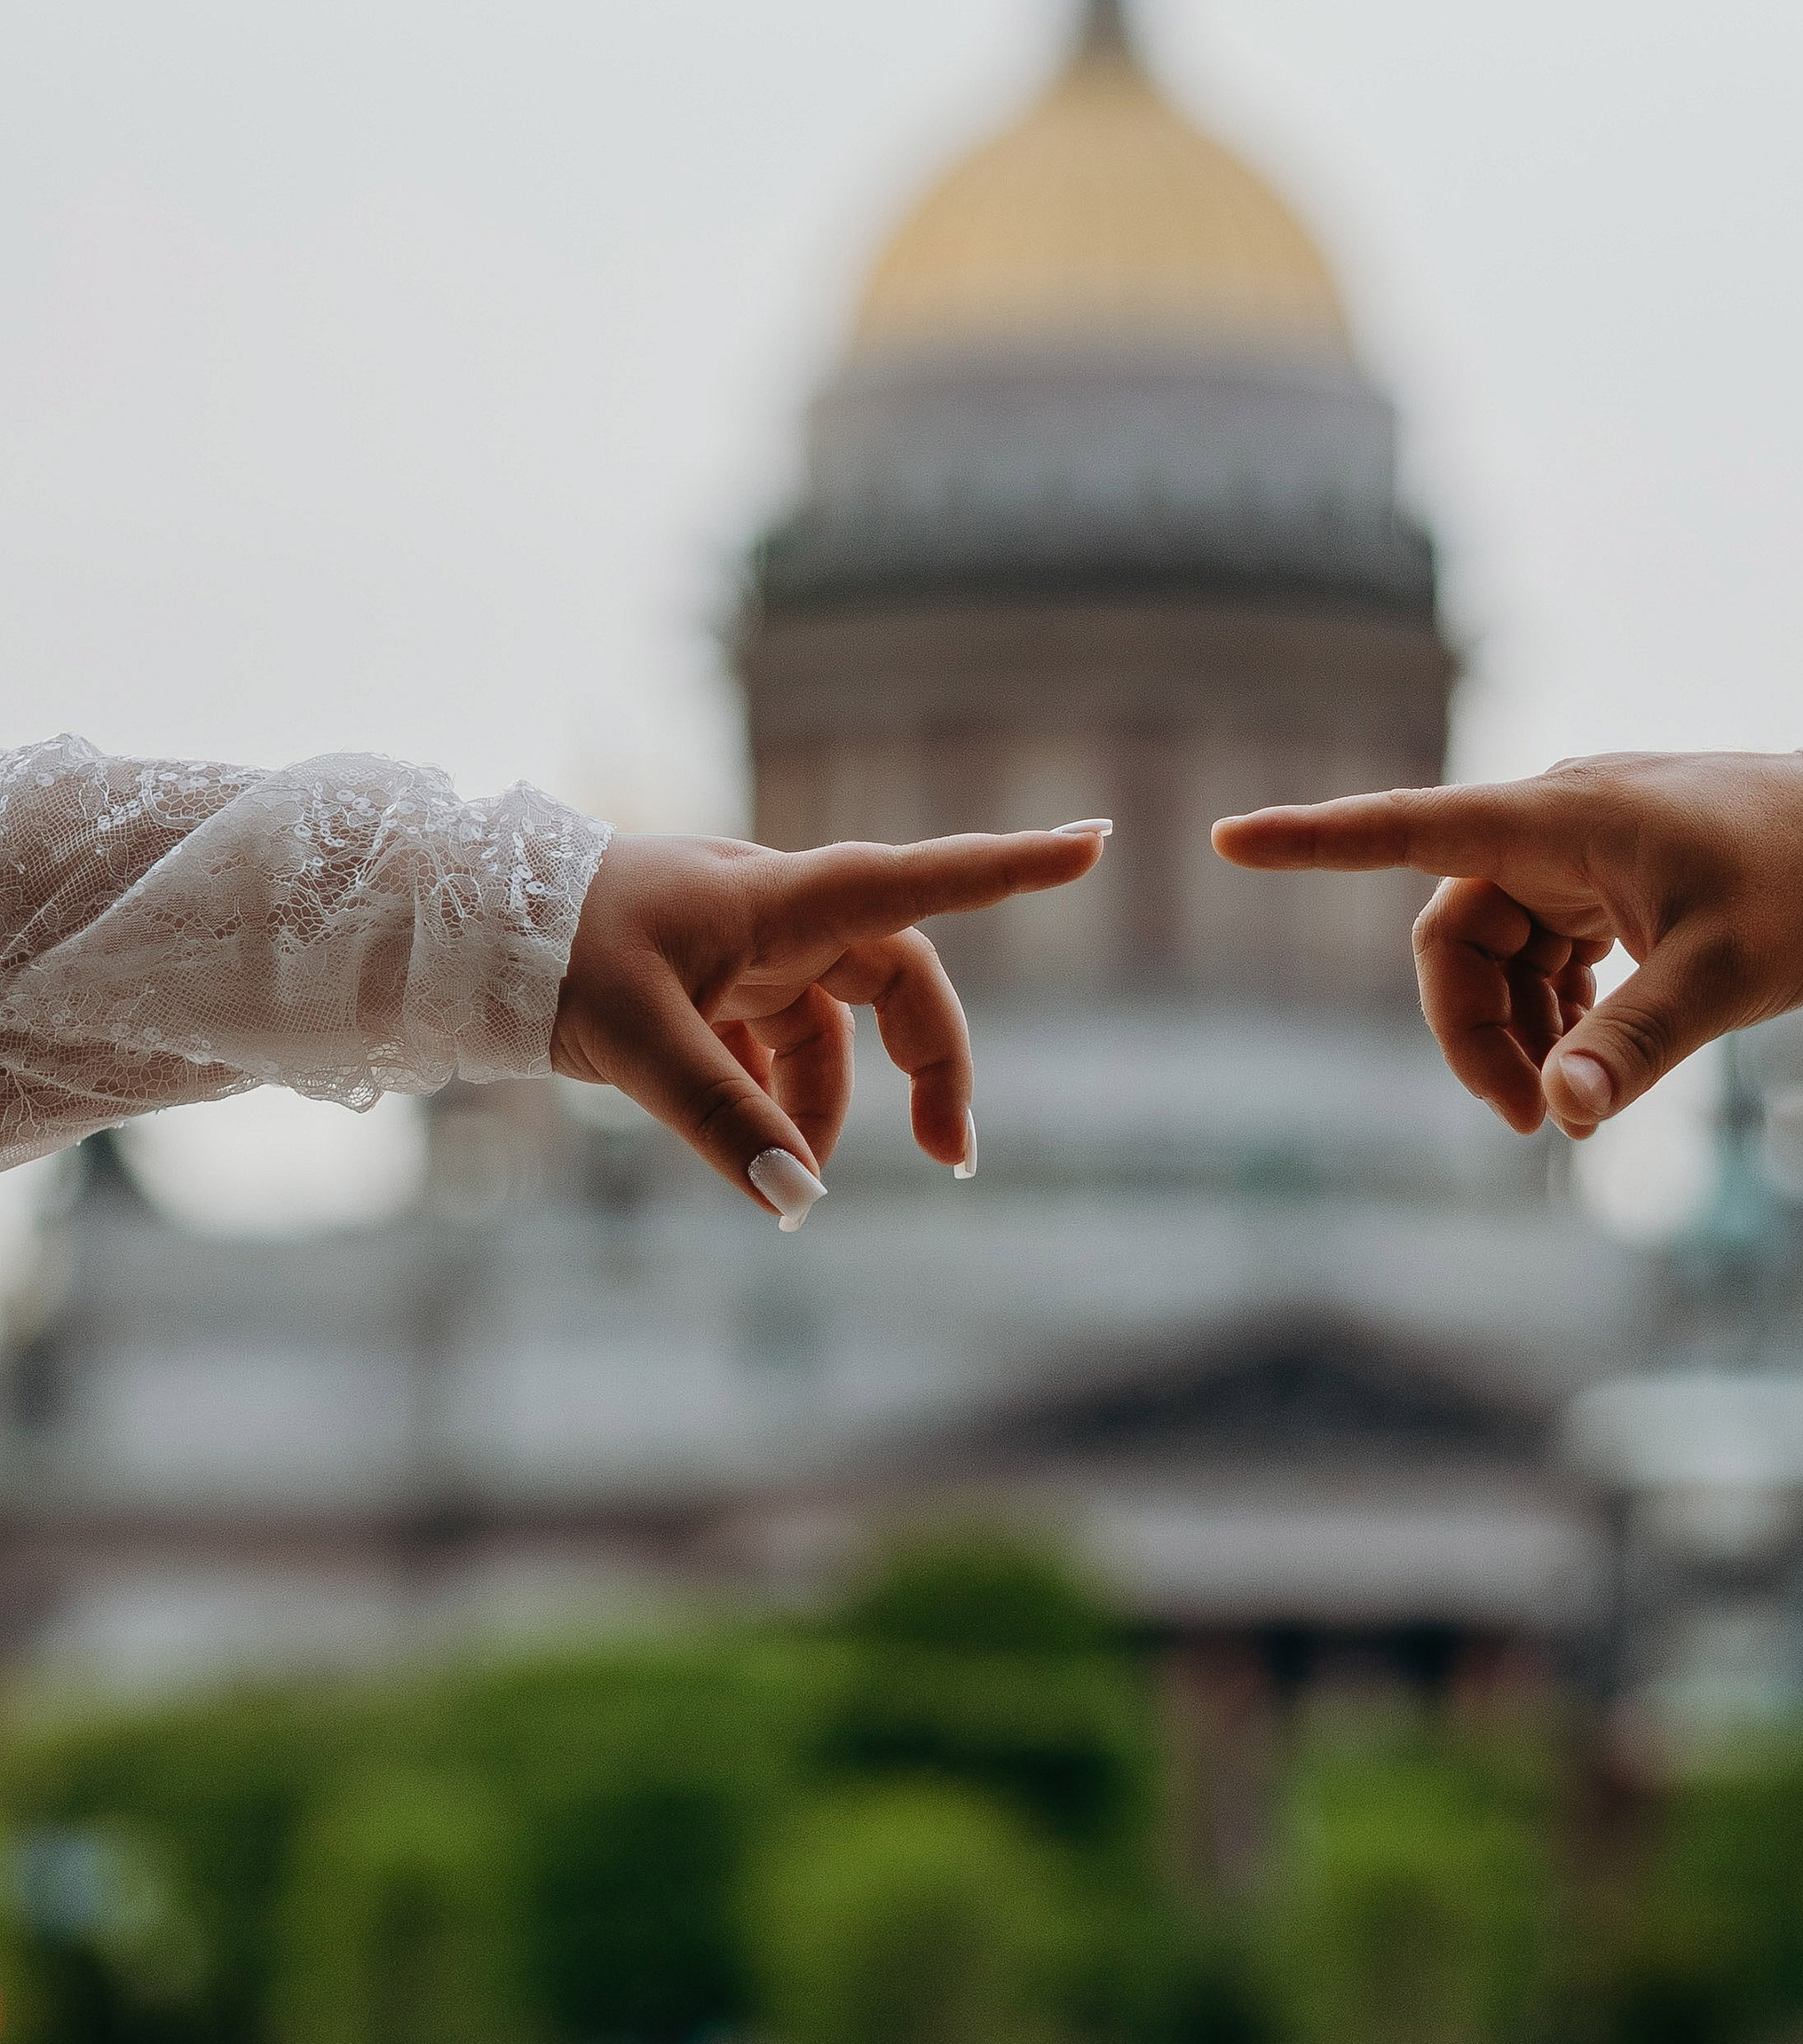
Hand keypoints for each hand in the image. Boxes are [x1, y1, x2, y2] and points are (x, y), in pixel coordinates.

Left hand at [551, 824, 1109, 1205]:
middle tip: (950, 1159)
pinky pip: (773, 1038)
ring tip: (796, 1177)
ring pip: (832, 1023)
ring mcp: (745, 944)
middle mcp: (778, 912)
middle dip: (932, 1065)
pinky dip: (774, 1095)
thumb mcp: (637, 1042)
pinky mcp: (709, 975)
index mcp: (782, 899)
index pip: (918, 881)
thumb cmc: (554, 952)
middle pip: (896, 980)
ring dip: (832, 1100)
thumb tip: (798, 1201)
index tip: (1095, 843)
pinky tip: (748, 1145)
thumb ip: (723, 1119)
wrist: (465, 928)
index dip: (1011, 866)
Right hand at [1212, 754, 1802, 1136]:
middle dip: (1473, 1031)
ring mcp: (1575, 853)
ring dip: (1514, 1032)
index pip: (1410, 826)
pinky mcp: (1602, 881)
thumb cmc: (1799, 890)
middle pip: (1454, 933)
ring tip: (1568, 1106)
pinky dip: (1550, 1013)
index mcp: (1558, 819)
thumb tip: (1567, 1117)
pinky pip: (1538, 952)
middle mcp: (1550, 825)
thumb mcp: (1719, 976)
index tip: (1231, 838)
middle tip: (1533, 1121)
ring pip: (1493, 951)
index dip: (1315, 839)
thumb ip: (1634, 1043)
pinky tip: (1588, 1061)